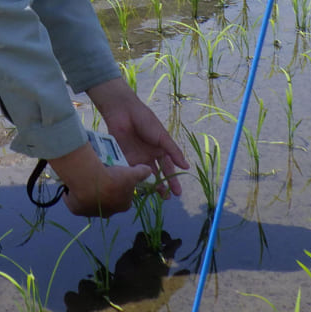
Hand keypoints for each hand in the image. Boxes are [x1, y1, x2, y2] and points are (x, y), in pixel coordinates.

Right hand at [48, 142, 151, 217]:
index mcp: (122, 206)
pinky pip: (74, 202)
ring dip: (89, 194)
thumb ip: (142, 172)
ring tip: (86, 179)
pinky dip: (73, 195)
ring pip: (91, 202)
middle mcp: (108, 212)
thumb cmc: (114, 179)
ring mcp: (91, 212)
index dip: (121, 186)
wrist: (91, 182)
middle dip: (104, 192)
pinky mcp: (77, 210)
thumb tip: (150, 171)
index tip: (115, 177)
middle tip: (100, 177)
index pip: (124, 197)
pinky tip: (74, 185)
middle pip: (107, 201)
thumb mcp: (131, 173)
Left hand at [87, 78, 188, 197]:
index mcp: (159, 150)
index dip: (173, 180)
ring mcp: (136, 158)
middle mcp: (148, 156)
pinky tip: (136, 188)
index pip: (168, 169)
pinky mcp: (124, 158)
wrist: (124, 112)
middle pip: (156, 175)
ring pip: (143, 176)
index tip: (178, 193)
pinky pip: (129, 171)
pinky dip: (132, 179)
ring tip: (153, 196)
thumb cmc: (146, 121)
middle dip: (162, 187)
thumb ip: (173, 151)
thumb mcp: (162, 136)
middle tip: (166, 199)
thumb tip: (186, 166)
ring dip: (148, 186)